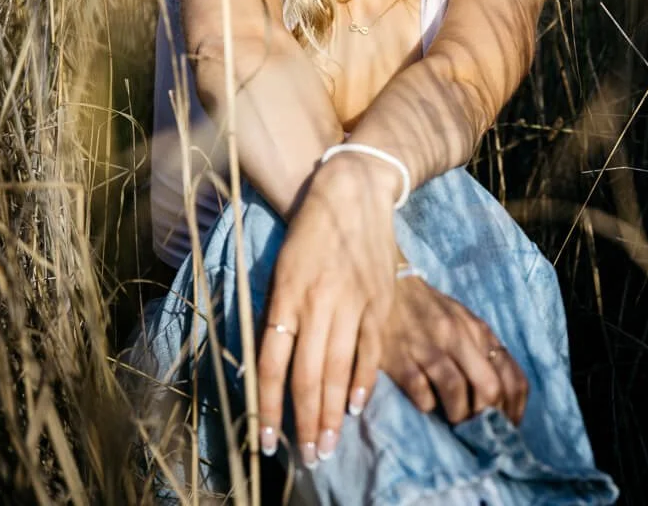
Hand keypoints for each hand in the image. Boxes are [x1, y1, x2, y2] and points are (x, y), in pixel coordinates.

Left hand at [256, 154, 398, 466]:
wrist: (351, 191)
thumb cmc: (308, 231)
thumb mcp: (281, 269)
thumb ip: (279, 315)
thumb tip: (274, 366)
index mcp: (286, 296)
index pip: (272, 365)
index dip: (270, 406)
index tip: (268, 440)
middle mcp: (318, 303)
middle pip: (310, 376)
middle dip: (306, 422)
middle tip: (307, 457)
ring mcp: (353, 302)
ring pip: (341, 370)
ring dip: (334, 413)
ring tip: (329, 444)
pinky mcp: (379, 300)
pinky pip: (372, 349)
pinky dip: (364, 381)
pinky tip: (358, 407)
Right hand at [382, 276, 528, 425]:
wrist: (387, 286)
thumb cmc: (429, 310)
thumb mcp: (464, 322)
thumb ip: (483, 351)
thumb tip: (501, 397)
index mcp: (479, 331)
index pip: (512, 378)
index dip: (513, 411)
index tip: (505, 428)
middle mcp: (458, 336)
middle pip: (489, 388)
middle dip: (486, 418)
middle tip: (478, 430)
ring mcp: (428, 346)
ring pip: (457, 393)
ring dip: (458, 416)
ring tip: (453, 421)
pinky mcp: (399, 357)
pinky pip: (421, 393)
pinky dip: (428, 406)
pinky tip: (426, 405)